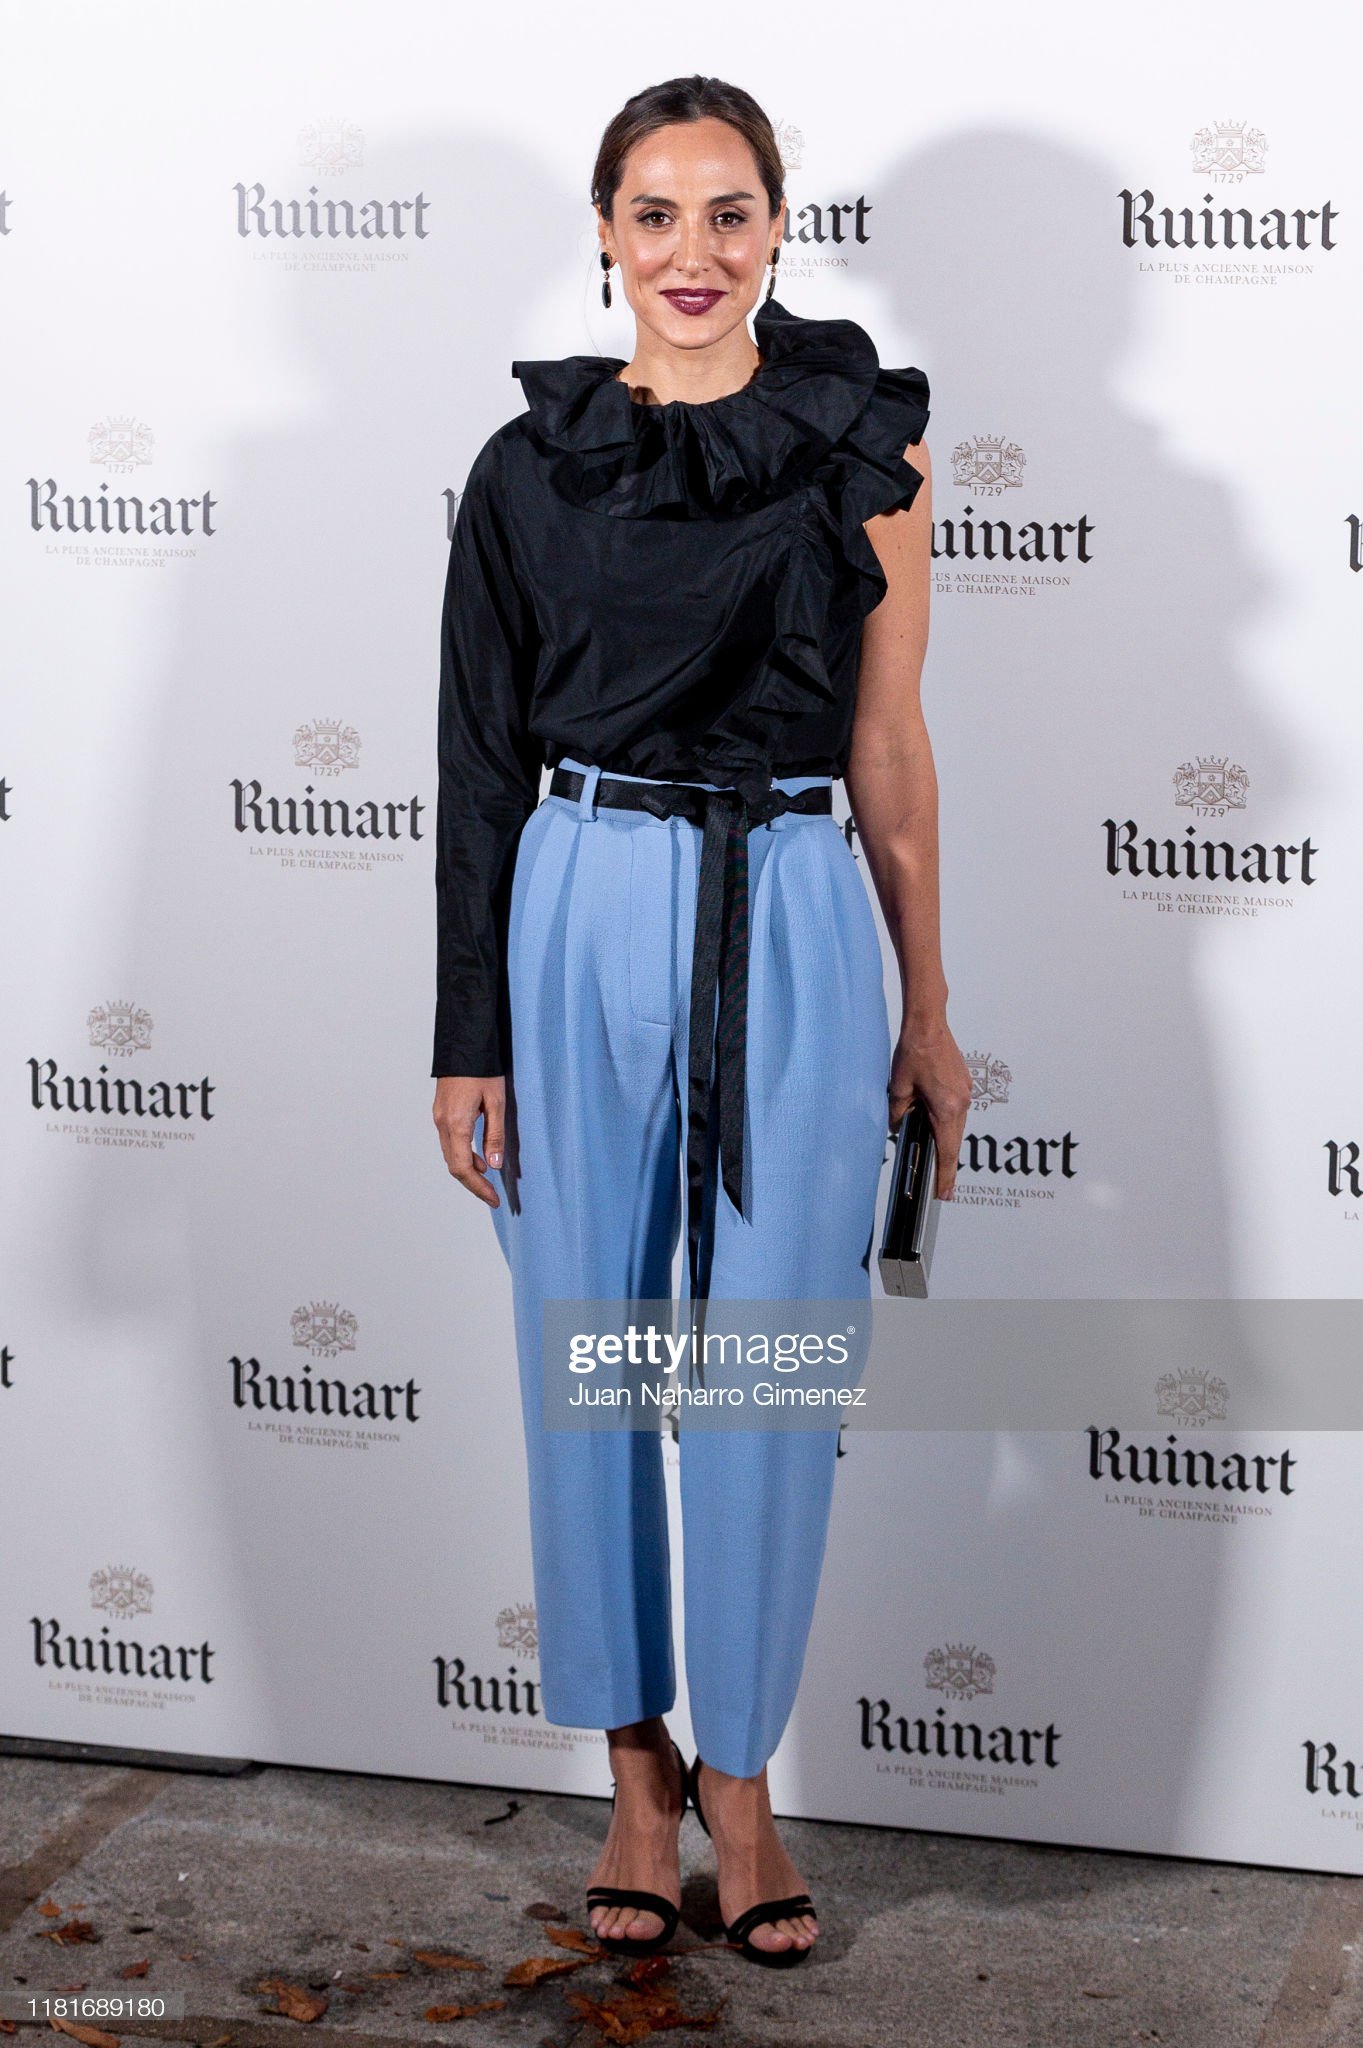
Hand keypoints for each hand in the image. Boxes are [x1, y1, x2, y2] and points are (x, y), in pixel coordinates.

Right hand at [432, 1075, 504, 1206]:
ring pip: (450, 1155)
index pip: (464, 1168)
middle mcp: (443, 1124)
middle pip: (454, 1165)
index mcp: (456, 1124)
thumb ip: (495, 1136)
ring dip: (467, 1170)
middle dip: (473, 1184)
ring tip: (487, 1179)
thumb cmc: (482, 1069)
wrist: (463, 1043)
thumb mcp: (496, 1102)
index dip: (478, 1188)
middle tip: (491, 1195)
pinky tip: (478, 1156)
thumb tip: (493, 1165)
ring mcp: (439, 1118)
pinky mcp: (440, 1112)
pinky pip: (449, 1142)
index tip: (494, 1200)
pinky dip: (462, 1155)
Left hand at [888, 1016, 970, 1199]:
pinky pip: (957, 1110)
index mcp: (947, 1108)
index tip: (945, 1192)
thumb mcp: (898, 1087)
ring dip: (945, 1139)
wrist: (929, 1024)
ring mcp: (965, 1093)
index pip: (947, 1151)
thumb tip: (896, 1126)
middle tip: (941, 1186)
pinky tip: (933, 1121)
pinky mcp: (964, 1084)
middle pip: (954, 1141)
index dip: (946, 1174)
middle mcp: (961, 1103)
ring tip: (936, 1156)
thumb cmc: (914, 1052)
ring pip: (956, 1126)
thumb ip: (898, 1112)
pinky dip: (947, 1121)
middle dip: (946, 1163)